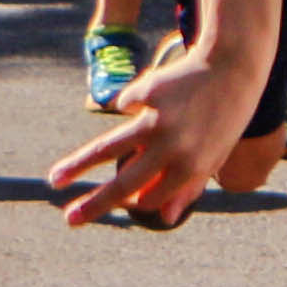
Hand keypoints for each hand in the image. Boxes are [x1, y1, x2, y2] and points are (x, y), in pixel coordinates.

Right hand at [49, 33, 249, 229]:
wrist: (232, 66)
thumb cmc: (225, 116)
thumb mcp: (216, 154)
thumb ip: (191, 186)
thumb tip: (166, 219)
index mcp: (193, 166)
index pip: (150, 198)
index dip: (135, 200)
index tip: (125, 198)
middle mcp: (173, 146)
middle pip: (124, 183)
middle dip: (94, 205)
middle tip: (69, 220)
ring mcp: (156, 119)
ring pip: (106, 148)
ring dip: (76, 167)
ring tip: (55, 180)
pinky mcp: (145, 93)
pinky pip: (126, 104)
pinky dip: (137, 102)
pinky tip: (162, 92)